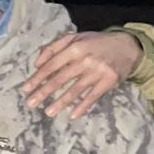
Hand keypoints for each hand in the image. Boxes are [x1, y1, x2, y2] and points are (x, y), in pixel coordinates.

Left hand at [22, 29, 140, 120]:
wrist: (127, 46)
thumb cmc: (96, 43)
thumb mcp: (75, 37)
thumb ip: (54, 47)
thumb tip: (37, 63)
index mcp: (75, 47)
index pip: (51, 65)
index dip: (38, 78)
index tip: (26, 89)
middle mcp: (85, 60)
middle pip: (60, 79)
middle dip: (43, 92)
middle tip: (30, 104)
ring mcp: (97, 72)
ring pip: (75, 90)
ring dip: (60, 103)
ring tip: (48, 112)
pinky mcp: (108, 81)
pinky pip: (92, 97)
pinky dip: (83, 107)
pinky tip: (72, 116)